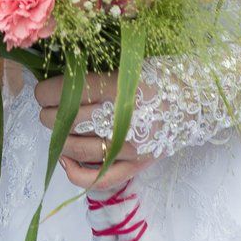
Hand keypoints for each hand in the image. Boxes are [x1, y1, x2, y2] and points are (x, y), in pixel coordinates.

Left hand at [35, 71, 154, 191]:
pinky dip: (76, 172)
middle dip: (49, 113)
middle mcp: (123, 118)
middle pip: (68, 120)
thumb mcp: (129, 63)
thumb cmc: (161, 74)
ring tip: (54, 127)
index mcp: (120, 87)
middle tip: (45, 107)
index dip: (47, 93)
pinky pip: (100, 177)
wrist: (199, 97)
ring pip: (78, 147)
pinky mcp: (138, 164)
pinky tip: (65, 159)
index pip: (69, 93)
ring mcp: (130, 146)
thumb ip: (96, 73)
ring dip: (58, 137)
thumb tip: (56, 80)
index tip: (41, 90)